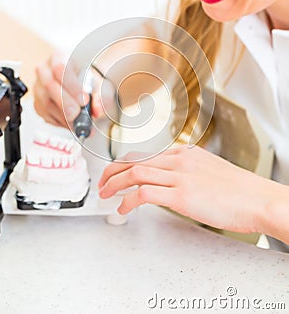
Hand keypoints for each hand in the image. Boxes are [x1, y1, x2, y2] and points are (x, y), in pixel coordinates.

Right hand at [34, 51, 93, 127]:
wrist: (82, 85)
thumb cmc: (89, 80)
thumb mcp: (100, 83)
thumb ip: (101, 95)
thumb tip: (97, 109)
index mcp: (59, 57)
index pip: (60, 68)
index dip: (72, 86)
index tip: (84, 100)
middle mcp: (45, 70)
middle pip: (49, 85)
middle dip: (66, 103)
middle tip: (78, 114)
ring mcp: (38, 87)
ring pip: (46, 102)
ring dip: (64, 116)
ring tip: (80, 121)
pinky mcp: (38, 103)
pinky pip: (45, 114)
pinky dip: (60, 121)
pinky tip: (72, 122)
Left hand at [99, 145, 270, 233]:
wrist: (258, 198)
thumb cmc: (240, 189)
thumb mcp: (210, 170)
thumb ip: (188, 171)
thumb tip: (171, 181)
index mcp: (185, 153)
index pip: (146, 154)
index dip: (125, 163)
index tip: (116, 172)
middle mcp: (179, 160)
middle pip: (135, 160)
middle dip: (112, 170)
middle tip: (103, 182)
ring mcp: (180, 176)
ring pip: (135, 172)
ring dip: (114, 183)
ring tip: (105, 194)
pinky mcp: (181, 195)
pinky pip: (144, 193)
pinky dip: (128, 200)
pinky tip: (123, 208)